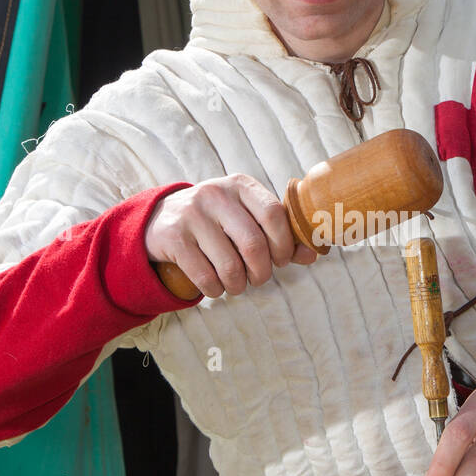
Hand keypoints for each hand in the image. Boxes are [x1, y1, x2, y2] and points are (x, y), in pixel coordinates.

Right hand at [145, 175, 317, 297]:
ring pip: (230, 265)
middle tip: (258, 278)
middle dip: (262, 272)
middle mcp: (216, 194)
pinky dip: (215, 289)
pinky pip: (205, 276)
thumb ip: (279, 234)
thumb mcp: (246, 218)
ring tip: (237, 285)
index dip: (283, 244)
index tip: (282, 260)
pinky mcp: (174, 237)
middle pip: (254, 244)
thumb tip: (314, 255)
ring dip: (238, 285)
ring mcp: (192, 214)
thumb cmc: (218, 222)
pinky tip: (216, 286)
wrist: (161, 219)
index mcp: (241, 185)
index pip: (274, 214)